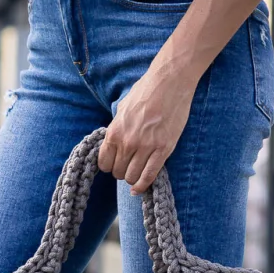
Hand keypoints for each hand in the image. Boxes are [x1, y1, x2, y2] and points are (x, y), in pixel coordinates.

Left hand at [99, 62, 197, 194]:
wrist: (169, 83)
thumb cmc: (146, 91)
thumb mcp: (123, 108)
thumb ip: (117, 127)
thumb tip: (114, 141)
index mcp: (115, 131)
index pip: (104, 163)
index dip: (109, 166)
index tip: (115, 164)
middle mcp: (128, 142)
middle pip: (118, 172)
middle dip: (121, 172)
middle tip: (128, 167)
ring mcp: (146, 147)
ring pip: (132, 177)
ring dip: (133, 179)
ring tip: (137, 173)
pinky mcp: (164, 149)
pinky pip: (150, 176)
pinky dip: (144, 186)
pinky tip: (141, 189)